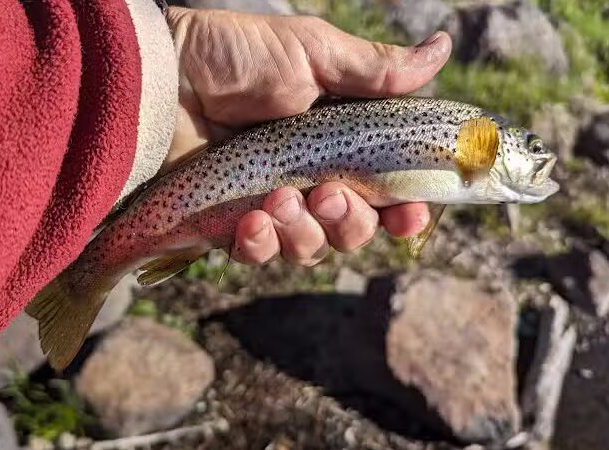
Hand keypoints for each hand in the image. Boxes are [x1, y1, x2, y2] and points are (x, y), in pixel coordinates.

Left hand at [166, 7, 451, 265]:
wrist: (164, 74)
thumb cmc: (237, 57)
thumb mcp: (313, 54)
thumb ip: (375, 71)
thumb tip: (444, 48)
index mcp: (339, 144)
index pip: (386, 191)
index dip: (404, 211)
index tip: (410, 213)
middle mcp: (311, 179)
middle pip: (354, 231)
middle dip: (351, 223)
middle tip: (329, 195)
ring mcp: (271, 204)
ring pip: (311, 249)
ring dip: (305, 232)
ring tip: (280, 198)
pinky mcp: (230, 222)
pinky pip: (259, 254)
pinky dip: (261, 244)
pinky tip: (252, 220)